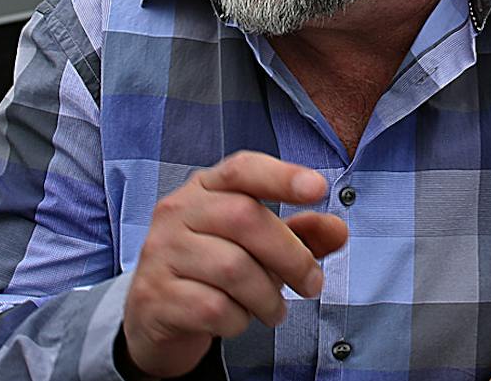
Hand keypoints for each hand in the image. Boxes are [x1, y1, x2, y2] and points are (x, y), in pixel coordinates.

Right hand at [121, 151, 349, 377]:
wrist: (153, 318)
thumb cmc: (211, 272)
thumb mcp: (257, 248)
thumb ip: (299, 235)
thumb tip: (338, 229)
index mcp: (204, 189)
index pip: (242, 169)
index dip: (281, 176)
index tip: (318, 188)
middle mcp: (177, 212)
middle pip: (245, 218)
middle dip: (291, 255)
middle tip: (312, 284)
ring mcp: (161, 253)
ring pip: (232, 268)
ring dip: (267, 297)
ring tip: (274, 310)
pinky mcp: (155, 296)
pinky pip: (213, 307)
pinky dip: (239, 320)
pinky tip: (238, 320)